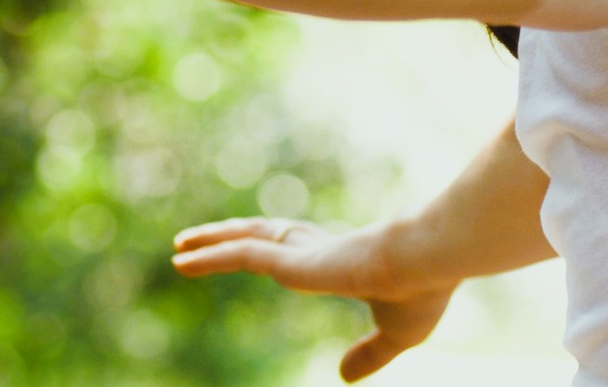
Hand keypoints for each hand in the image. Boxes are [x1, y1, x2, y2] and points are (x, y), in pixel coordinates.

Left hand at [172, 216, 458, 381]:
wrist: (429, 260)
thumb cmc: (423, 292)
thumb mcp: (397, 335)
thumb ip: (371, 355)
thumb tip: (344, 378)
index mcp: (343, 262)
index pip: (301, 249)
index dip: (276, 247)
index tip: (258, 247)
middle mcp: (318, 250)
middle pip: (265, 235)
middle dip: (234, 236)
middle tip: (202, 240)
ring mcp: (302, 253)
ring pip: (245, 241)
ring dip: (210, 241)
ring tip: (179, 246)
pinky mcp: (291, 260)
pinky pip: (239, 254)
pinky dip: (208, 255)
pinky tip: (181, 259)